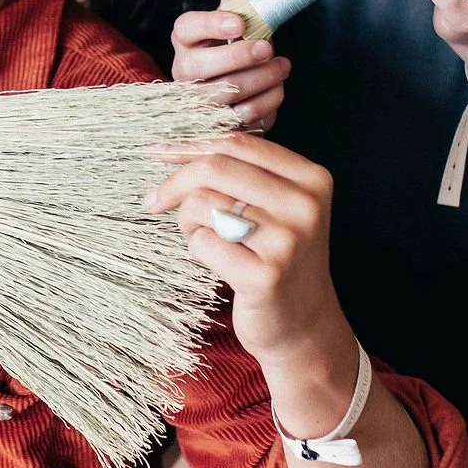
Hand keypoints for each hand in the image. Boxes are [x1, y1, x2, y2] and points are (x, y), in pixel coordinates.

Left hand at [144, 135, 341, 362]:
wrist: (304, 324)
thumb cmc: (277, 256)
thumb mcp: (275, 205)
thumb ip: (239, 171)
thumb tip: (171, 145)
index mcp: (311, 178)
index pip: (236, 143)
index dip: (190, 145)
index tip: (158, 153)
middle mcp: (304, 206)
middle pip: (215, 168)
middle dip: (175, 183)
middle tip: (156, 201)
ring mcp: (287, 242)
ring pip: (203, 204)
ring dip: (188, 221)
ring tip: (204, 238)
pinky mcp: (264, 276)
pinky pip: (202, 243)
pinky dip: (197, 249)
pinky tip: (216, 262)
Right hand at [170, 0, 290, 129]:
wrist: (236, 82)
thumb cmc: (234, 46)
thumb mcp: (234, 22)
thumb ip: (237, 7)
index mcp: (185, 40)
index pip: (188, 28)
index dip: (212, 25)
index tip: (240, 24)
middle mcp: (184, 71)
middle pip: (203, 66)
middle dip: (240, 56)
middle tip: (268, 48)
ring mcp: (198, 100)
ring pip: (228, 92)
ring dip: (262, 77)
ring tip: (282, 65)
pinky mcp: (220, 122)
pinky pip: (245, 114)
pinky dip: (268, 99)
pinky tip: (278, 87)